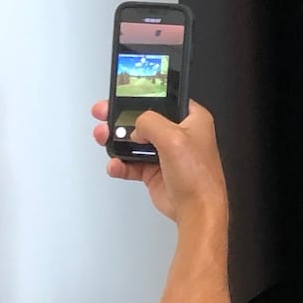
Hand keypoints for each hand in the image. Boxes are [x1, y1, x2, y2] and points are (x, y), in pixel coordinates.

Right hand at [91, 99, 227, 227]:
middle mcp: (179, 134)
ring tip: (105, 138)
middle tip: (104, 114)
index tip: (124, 93)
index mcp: (192, 120)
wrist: (195, 209)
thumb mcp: (174, 138)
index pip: (166, 99)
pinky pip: (130, 163)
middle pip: (144, 119)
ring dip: (117, 140)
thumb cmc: (198, 176)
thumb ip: (151, 123)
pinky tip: (116, 165)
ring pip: (134, 141)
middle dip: (121, 118)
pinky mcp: (154, 170)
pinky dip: (120, 164)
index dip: (145, 95)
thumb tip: (136, 125)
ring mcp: (165, 152)